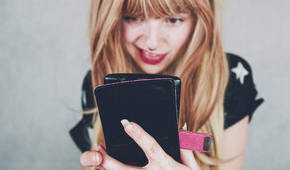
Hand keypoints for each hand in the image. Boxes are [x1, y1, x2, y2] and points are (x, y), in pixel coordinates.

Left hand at [80, 121, 199, 169]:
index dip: (139, 135)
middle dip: (110, 161)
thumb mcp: (191, 167)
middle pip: (126, 169)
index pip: (151, 147)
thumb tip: (179, 130)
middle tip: (98, 149)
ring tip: (97, 160)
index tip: (128, 124)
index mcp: (166, 165)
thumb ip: (185, 147)